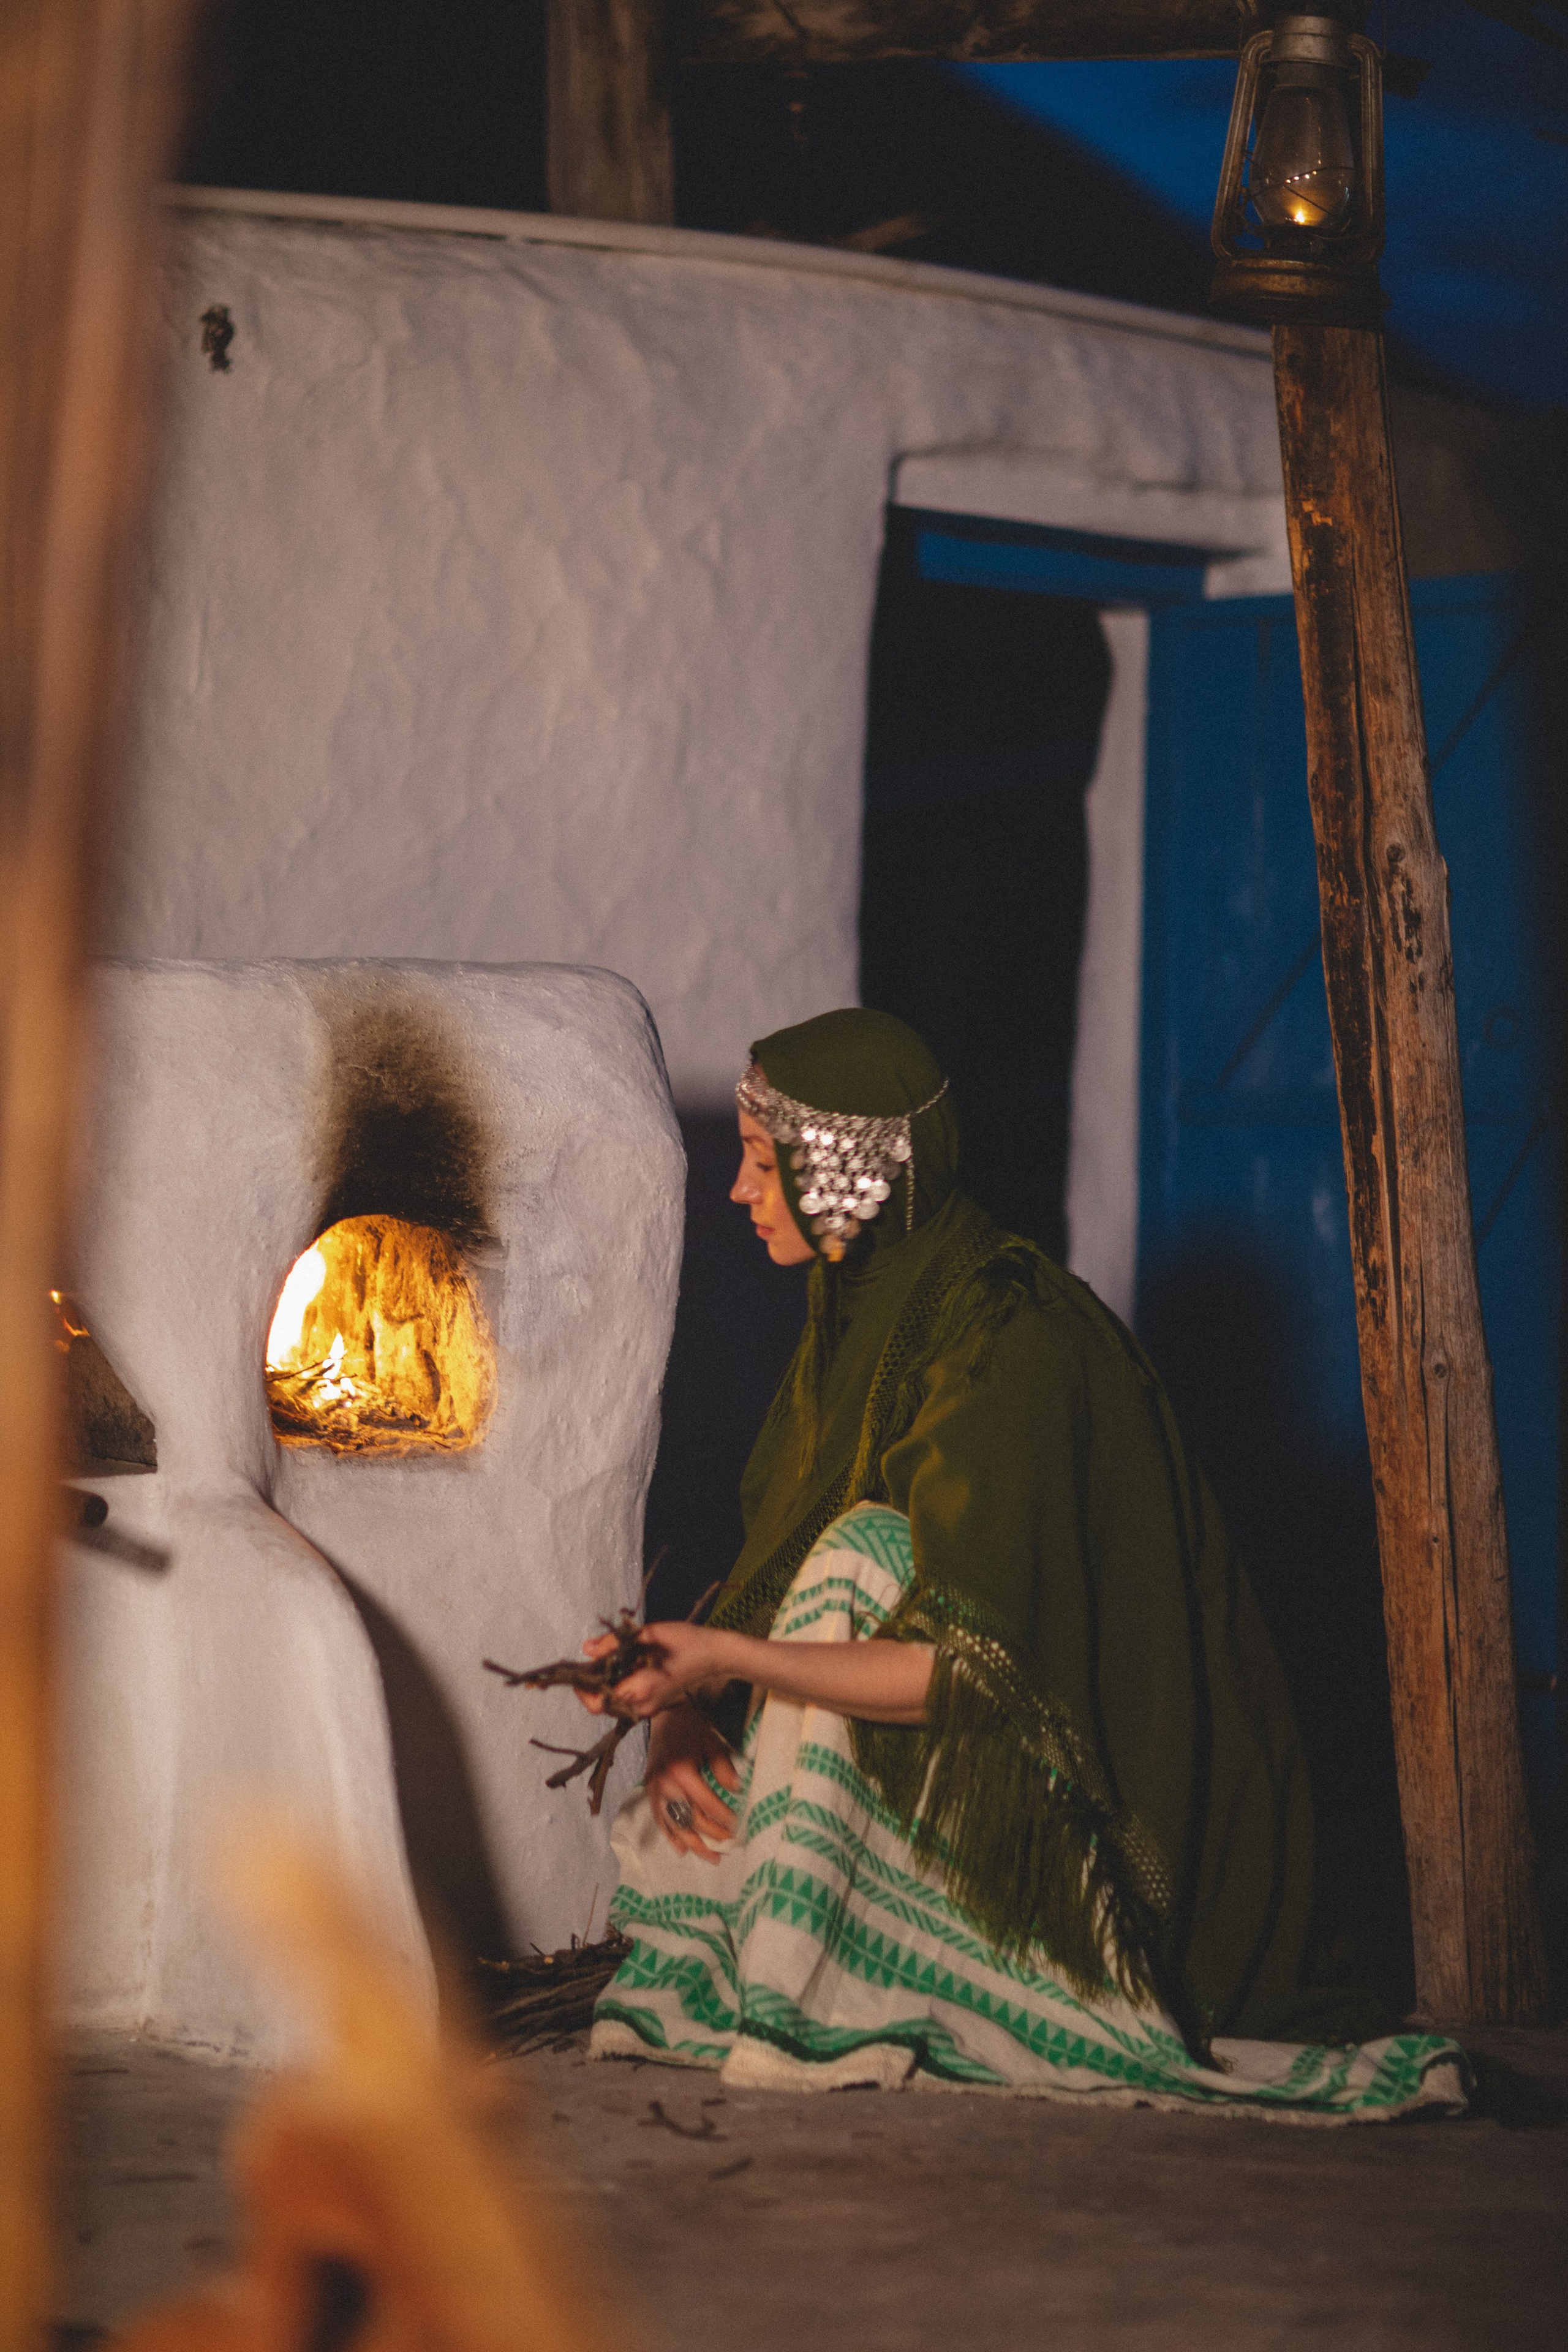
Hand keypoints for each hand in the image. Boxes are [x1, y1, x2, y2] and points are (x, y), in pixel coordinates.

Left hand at [574, 1621, 730, 1719]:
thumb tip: (586, 1648)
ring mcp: (649, 1710)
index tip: (578, 1666)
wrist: (717, 1656)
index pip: (597, 1701)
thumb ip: (615, 1643)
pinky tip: (625, 1665)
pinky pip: (626, 1701)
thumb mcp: (649, 1634)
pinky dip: (618, 1685)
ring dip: (605, 1684)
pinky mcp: (653, 1706)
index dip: (582, 1687)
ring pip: (613, 1704)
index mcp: (641, 1690)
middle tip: (594, 1657)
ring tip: (609, 1658)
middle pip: (602, 1705)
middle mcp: (642, 1707)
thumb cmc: (687, 1641)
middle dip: (592, 1683)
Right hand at [643, 1700, 740, 1862]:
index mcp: (682, 1772)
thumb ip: (722, 1767)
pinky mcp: (649, 1790)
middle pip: (691, 1818)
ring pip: (675, 1825)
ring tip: (711, 1858)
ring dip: (693, 1844)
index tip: (737, 1826)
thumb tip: (736, 1790)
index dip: (723, 1817)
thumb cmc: (689, 1725)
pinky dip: (670, 1836)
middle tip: (729, 1844)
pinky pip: (659, 1819)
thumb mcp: (710, 1741)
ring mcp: (655, 1790)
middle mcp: (665, 1785)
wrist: (662, 1713)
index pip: (706, 1803)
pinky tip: (682, 1849)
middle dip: (712, 1834)